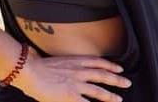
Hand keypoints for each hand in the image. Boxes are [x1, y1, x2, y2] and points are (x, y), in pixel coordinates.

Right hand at [15, 47, 131, 101]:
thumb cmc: (38, 66)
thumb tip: (70, 70)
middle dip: (116, 79)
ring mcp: (76, 84)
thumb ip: (66, 67)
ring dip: (111, 95)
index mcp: (75, 61)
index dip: (110, 65)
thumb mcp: (57, 62)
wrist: (30, 70)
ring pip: (99, 90)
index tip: (118, 67)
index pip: (97, 62)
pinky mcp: (71, 96)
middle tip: (127, 82)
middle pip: (103, 74)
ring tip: (119, 99)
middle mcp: (79, 71)